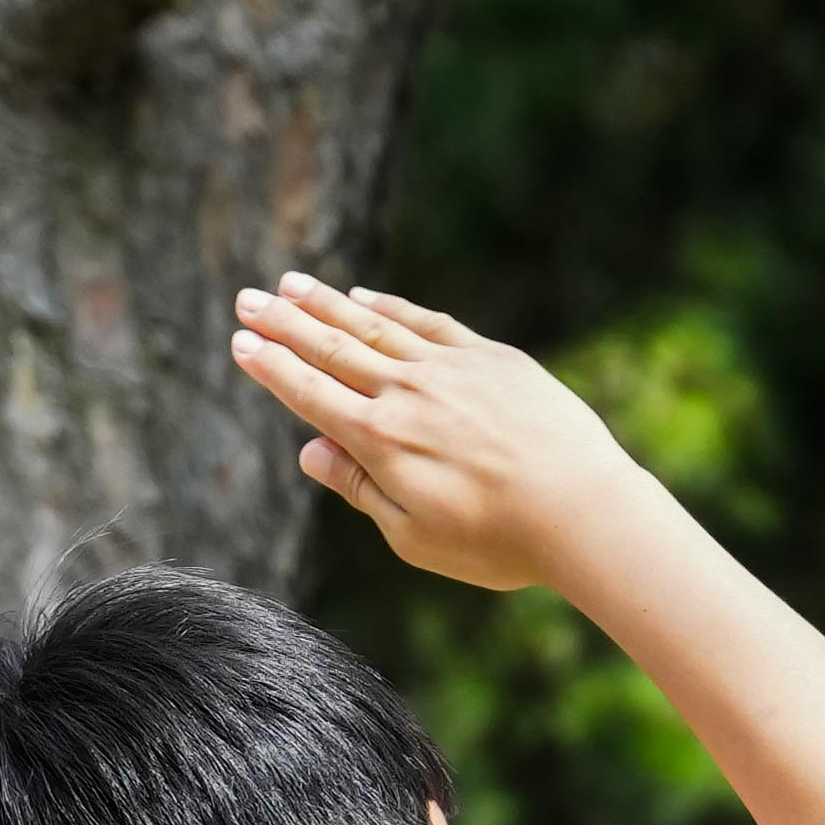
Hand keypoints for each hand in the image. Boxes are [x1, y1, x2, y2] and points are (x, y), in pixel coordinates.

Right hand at [229, 275, 657, 598]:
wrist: (584, 509)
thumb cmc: (499, 541)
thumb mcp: (414, 535)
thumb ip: (359, 488)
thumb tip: (309, 452)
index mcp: (380, 441)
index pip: (310, 394)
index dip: (272, 368)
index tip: (241, 343)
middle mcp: (406, 393)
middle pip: (332, 349)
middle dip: (284, 323)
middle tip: (247, 297)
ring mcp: (449, 368)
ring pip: (373, 325)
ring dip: (327, 303)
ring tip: (291, 283)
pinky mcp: (491, 357)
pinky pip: (427, 322)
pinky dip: (390, 308)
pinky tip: (364, 298)